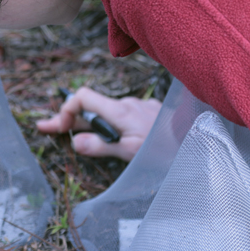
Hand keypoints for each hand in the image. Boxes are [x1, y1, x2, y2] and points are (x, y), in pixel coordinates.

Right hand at [36, 86, 161, 160]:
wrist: (200, 140)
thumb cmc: (167, 150)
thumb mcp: (131, 153)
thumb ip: (101, 146)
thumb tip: (75, 142)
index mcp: (120, 111)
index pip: (82, 97)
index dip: (66, 110)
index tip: (60, 129)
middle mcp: (127, 104)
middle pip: (91, 107)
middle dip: (70, 119)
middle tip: (49, 129)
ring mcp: (138, 106)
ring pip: (107, 113)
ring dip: (94, 124)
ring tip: (88, 140)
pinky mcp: (148, 111)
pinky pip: (123, 115)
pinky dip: (112, 124)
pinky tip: (119, 137)